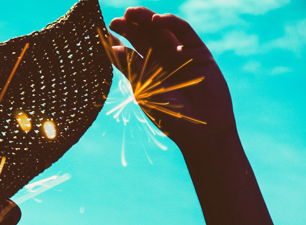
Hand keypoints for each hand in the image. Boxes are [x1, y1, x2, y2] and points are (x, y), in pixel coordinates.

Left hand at [108, 7, 236, 150]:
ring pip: (161, 30)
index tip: (104, 32)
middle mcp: (161, 60)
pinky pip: (184, 31)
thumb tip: (112, 48)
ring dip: (146, 19)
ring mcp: (179, 53)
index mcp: (145, 71)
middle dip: (130, 26)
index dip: (117, 40)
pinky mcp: (197, 51)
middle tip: (116, 20)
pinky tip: (156, 20)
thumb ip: (131, 68)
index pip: (128, 50)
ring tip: (132, 13)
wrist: (201, 129)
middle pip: (143, 36)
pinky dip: (170, 23)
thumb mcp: (144, 91)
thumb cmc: (169, 115)